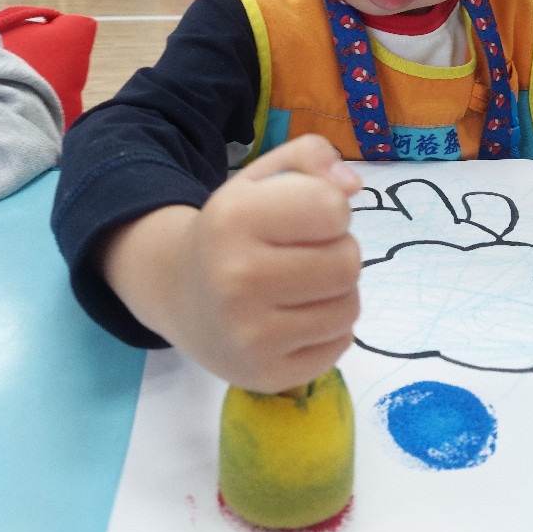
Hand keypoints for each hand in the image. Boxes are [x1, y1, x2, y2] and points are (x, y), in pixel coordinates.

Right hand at [104, 135, 362, 392]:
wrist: (179, 292)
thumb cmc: (234, 228)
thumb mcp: (262, 177)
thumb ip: (311, 157)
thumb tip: (352, 184)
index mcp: (234, 218)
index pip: (333, 209)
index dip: (330, 209)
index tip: (305, 216)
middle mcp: (237, 279)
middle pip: (347, 262)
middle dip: (338, 251)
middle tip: (305, 253)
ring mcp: (250, 335)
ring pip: (349, 307)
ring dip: (337, 292)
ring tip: (302, 284)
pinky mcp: (266, 375)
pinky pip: (339, 344)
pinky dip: (329, 329)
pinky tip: (295, 316)